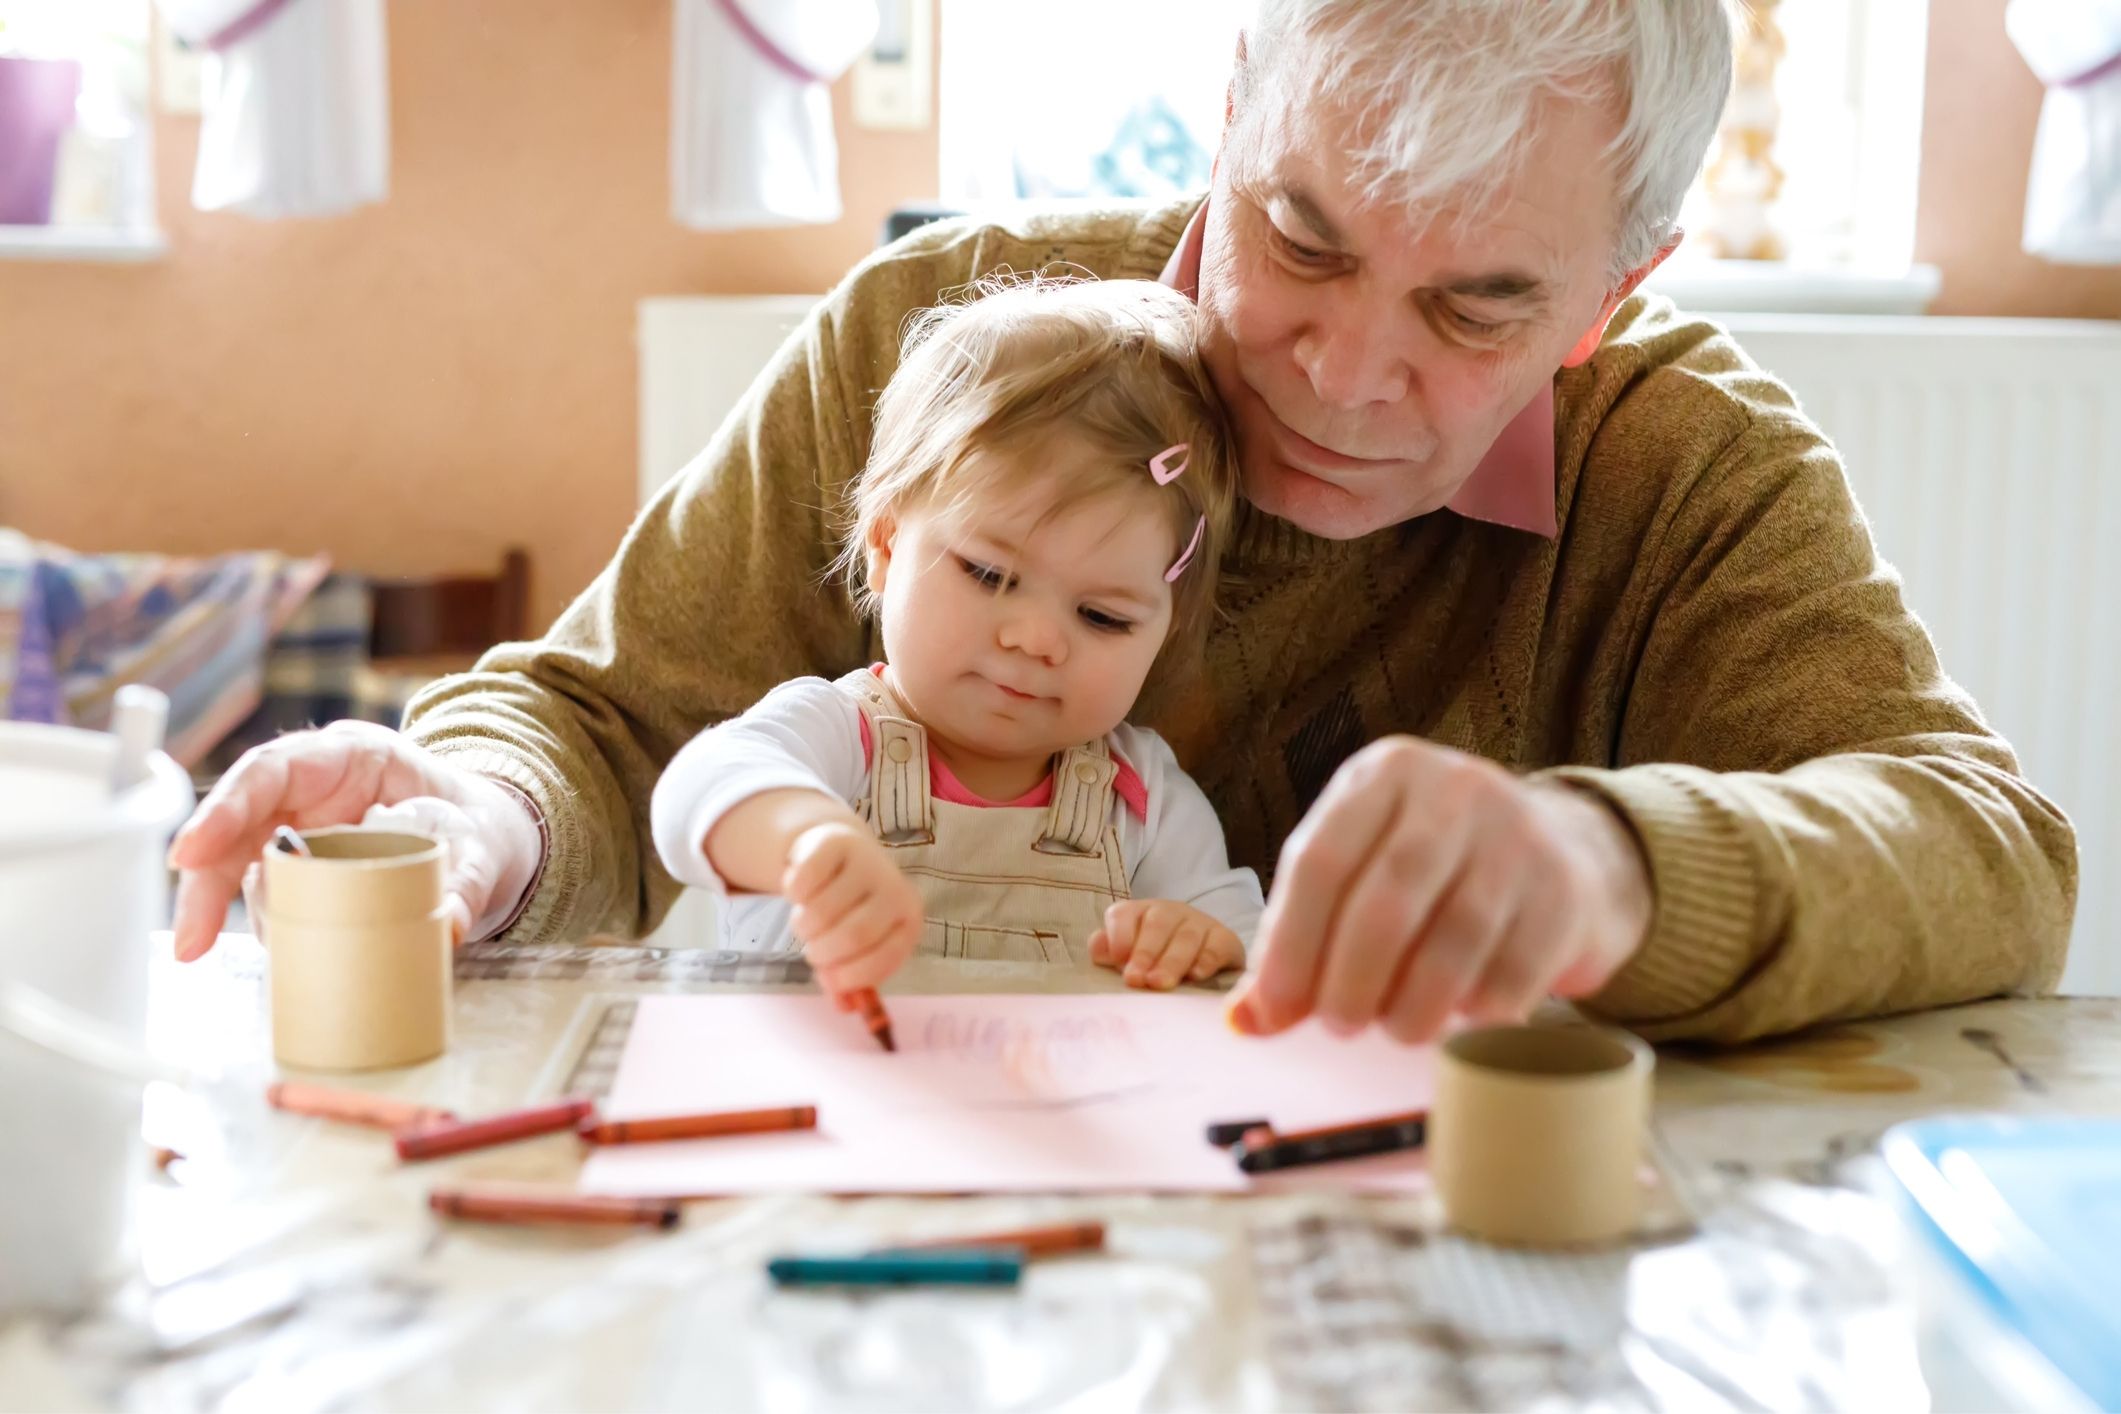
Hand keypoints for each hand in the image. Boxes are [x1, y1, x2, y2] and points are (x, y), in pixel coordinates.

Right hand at [167, 721, 542, 961]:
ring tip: (207, 949)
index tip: (191, 853)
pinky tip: (262, 950)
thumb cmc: (473, 826)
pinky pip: (266, 891)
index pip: (272, 770)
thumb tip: (447, 925)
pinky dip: (259, 922)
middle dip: (206, 877)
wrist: (482, 843)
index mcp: (353, 756)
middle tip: (192, 937)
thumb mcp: (481, 847)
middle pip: (241, 821)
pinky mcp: (301, 867)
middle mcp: (314, 789)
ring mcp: (301, 826)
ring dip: (218, 906)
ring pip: (239, 859)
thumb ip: (467, 881)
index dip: (225, 809)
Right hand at [782, 822, 923, 994]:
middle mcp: (894, 888)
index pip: (885, 958)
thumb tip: (843, 1007)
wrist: (842, 851)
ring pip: (822, 911)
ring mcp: (867, 862)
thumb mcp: (858, 944)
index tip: (830, 981)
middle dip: (824, 953)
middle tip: (812, 952)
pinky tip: (800, 892)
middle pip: (854, 935)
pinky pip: (803, 882)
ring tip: (805, 922)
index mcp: (908, 919)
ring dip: (803, 926)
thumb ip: (849, 979)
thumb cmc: (852, 908)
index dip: (853, 976)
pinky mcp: (836, 843)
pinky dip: (792, 894)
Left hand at [1089, 899, 1245, 989]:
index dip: (1119, 936)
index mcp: (1140, 913)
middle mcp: (1170, 912)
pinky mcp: (1225, 939)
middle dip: (1145, 953)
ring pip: (1186, 936)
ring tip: (1160, 983)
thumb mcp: (1130, 957)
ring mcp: (1200, 923)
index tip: (1119, 962)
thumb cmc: (1158, 963)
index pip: (1123, 914)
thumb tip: (1099, 949)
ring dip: (1172, 961)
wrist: (1208, 964)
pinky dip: (1206, 960)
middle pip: (1157, 924)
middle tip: (1138, 980)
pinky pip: (1217, 945)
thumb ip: (1109, 951)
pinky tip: (1195, 976)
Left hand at [1226, 737, 1651, 1042]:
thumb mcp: (1360, 872)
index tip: (1276, 1007)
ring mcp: (1517, 834)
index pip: (1321, 860)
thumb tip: (1246, 1020)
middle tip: (1339, 1025)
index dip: (1292, 943)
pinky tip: (1457, 1023)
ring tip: (1396, 1030)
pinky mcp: (1566, 888)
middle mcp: (1453, 788)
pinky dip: (1477, 1011)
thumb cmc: (1433, 868)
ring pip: (1454, 937)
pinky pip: (1514, 968)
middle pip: (1387, 898)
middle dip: (1352, 978)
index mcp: (1383, 775)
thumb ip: (1299, 936)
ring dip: (1414, 1003)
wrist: (1564, 849)